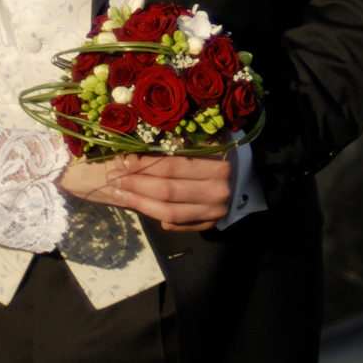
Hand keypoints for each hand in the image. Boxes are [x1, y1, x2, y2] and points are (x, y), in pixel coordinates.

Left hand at [59, 152, 231, 232]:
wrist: (250, 173)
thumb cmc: (223, 149)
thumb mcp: (206, 138)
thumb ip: (178, 141)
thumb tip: (137, 144)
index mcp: (218, 166)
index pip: (171, 167)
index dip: (143, 165)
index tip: (121, 161)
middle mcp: (218, 192)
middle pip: (166, 191)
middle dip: (135, 185)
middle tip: (112, 178)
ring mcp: (214, 212)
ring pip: (168, 212)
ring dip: (138, 203)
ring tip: (118, 193)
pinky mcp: (210, 224)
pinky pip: (177, 224)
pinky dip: (156, 216)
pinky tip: (138, 206)